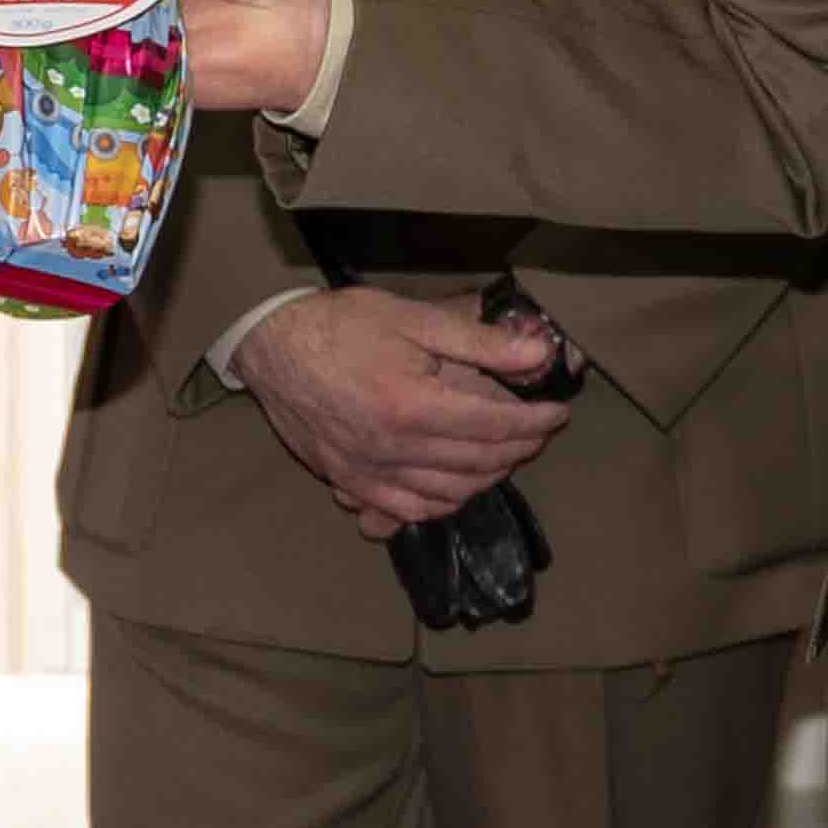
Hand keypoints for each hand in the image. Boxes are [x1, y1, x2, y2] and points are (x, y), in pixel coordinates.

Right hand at [242, 282, 573, 535]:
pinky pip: (408, 510)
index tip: (557, 410)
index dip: (536, 421)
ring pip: (450, 493)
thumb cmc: (339, 324)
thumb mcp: (411, 318)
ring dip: (489, 476)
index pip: (496, 427)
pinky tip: (458, 484)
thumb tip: (539, 353)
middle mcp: (392, 449)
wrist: (270, 346)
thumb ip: (478, 340)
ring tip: (507, 451)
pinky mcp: (348, 483)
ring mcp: (368, 473)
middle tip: (537, 429)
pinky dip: (444, 502)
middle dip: (520, 448)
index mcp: (412, 405)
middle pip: (479, 463)